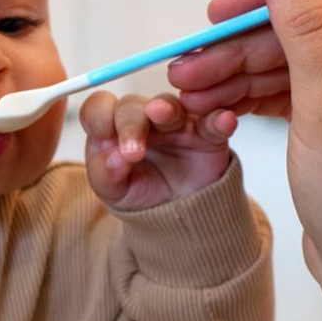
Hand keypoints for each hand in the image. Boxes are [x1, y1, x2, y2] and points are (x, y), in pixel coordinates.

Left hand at [81, 91, 236, 211]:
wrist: (176, 214)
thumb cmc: (139, 192)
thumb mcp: (113, 190)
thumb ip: (105, 174)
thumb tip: (113, 158)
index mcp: (113, 127)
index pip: (99, 107)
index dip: (99, 117)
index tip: (102, 137)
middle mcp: (143, 118)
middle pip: (131, 106)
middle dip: (129, 126)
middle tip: (133, 153)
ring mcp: (176, 123)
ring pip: (169, 106)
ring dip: (164, 109)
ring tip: (160, 113)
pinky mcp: (207, 135)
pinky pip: (214, 121)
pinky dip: (219, 119)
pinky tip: (223, 120)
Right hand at [167, 0, 321, 320]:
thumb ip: (304, 30)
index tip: (216, 14)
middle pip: (298, 29)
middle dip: (236, 46)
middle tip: (184, 68)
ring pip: (285, 62)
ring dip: (233, 72)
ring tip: (186, 92)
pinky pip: (285, 92)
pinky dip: (247, 96)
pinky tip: (213, 106)